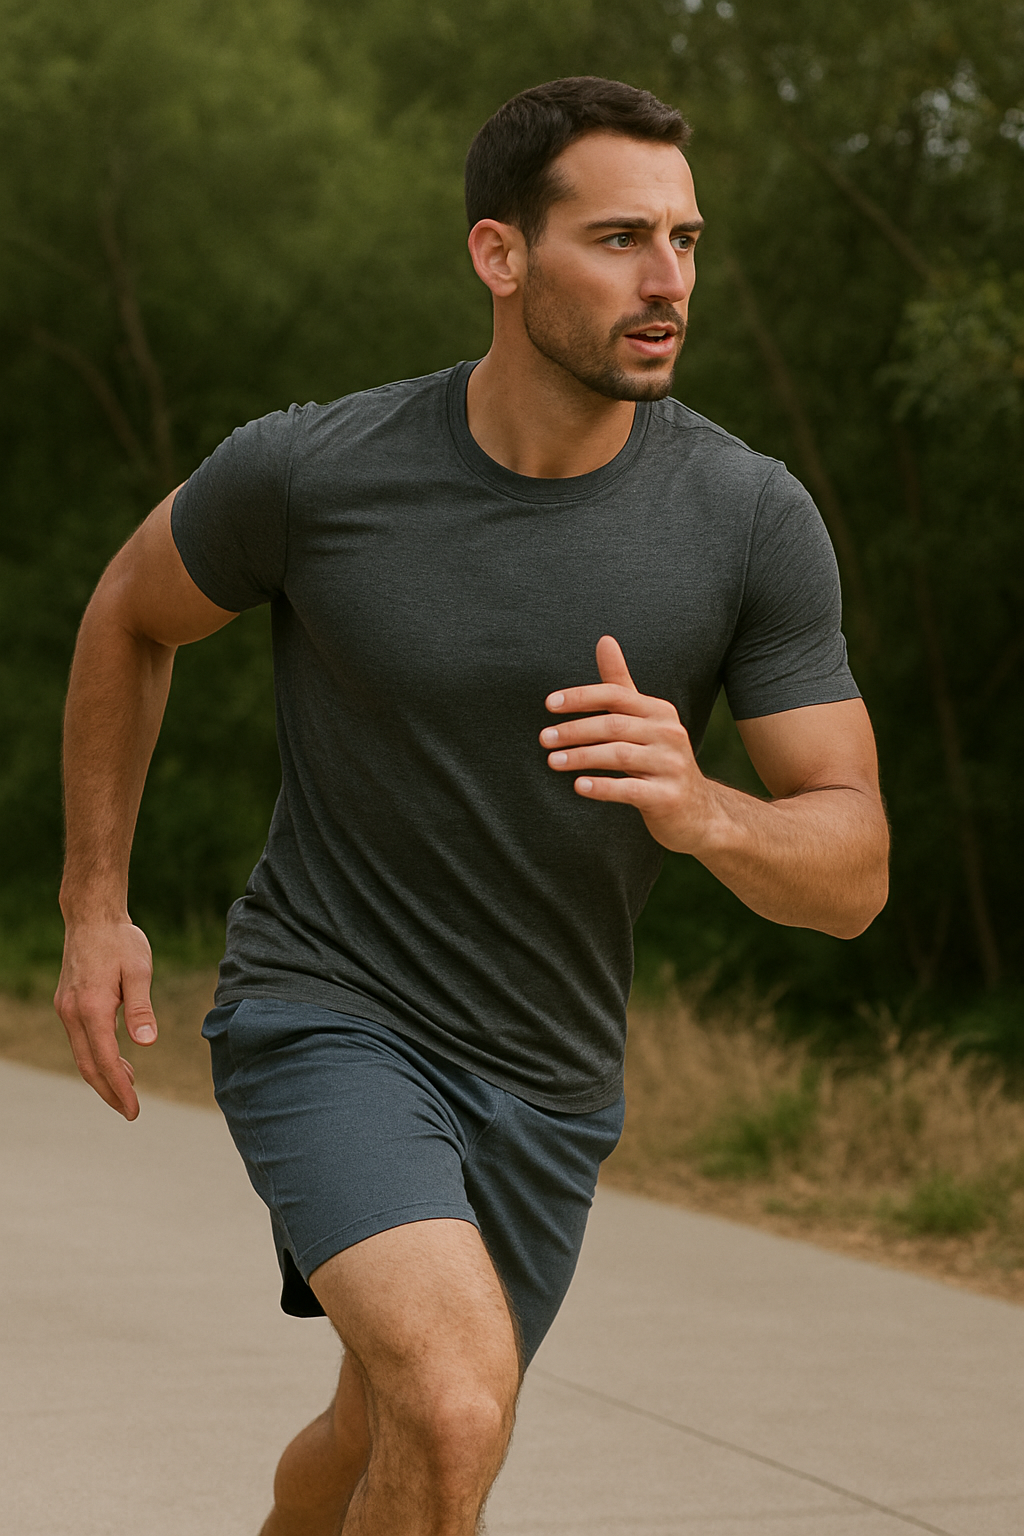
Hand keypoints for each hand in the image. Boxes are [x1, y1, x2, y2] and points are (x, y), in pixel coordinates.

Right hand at [53, 920, 157, 1119]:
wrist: (91, 917)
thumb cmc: (121, 941)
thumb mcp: (139, 970)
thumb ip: (141, 1007)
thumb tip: (147, 1043)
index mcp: (92, 1009)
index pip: (105, 1061)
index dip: (119, 1089)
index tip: (134, 1110)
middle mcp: (73, 1013)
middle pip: (88, 1066)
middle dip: (109, 1091)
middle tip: (130, 1111)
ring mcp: (66, 1009)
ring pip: (82, 1054)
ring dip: (103, 1074)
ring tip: (129, 1087)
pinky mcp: (67, 1004)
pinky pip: (81, 1040)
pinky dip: (97, 1055)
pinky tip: (117, 1058)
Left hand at [541, 635, 715, 853]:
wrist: (698, 811)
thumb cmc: (659, 760)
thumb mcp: (645, 721)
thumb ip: (621, 685)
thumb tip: (604, 639)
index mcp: (660, 712)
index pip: (616, 695)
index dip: (581, 697)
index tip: (549, 704)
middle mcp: (669, 734)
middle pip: (614, 726)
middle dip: (574, 730)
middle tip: (543, 738)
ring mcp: (671, 766)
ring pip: (619, 756)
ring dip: (581, 757)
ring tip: (552, 761)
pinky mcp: (668, 797)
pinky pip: (631, 789)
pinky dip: (603, 787)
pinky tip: (579, 787)